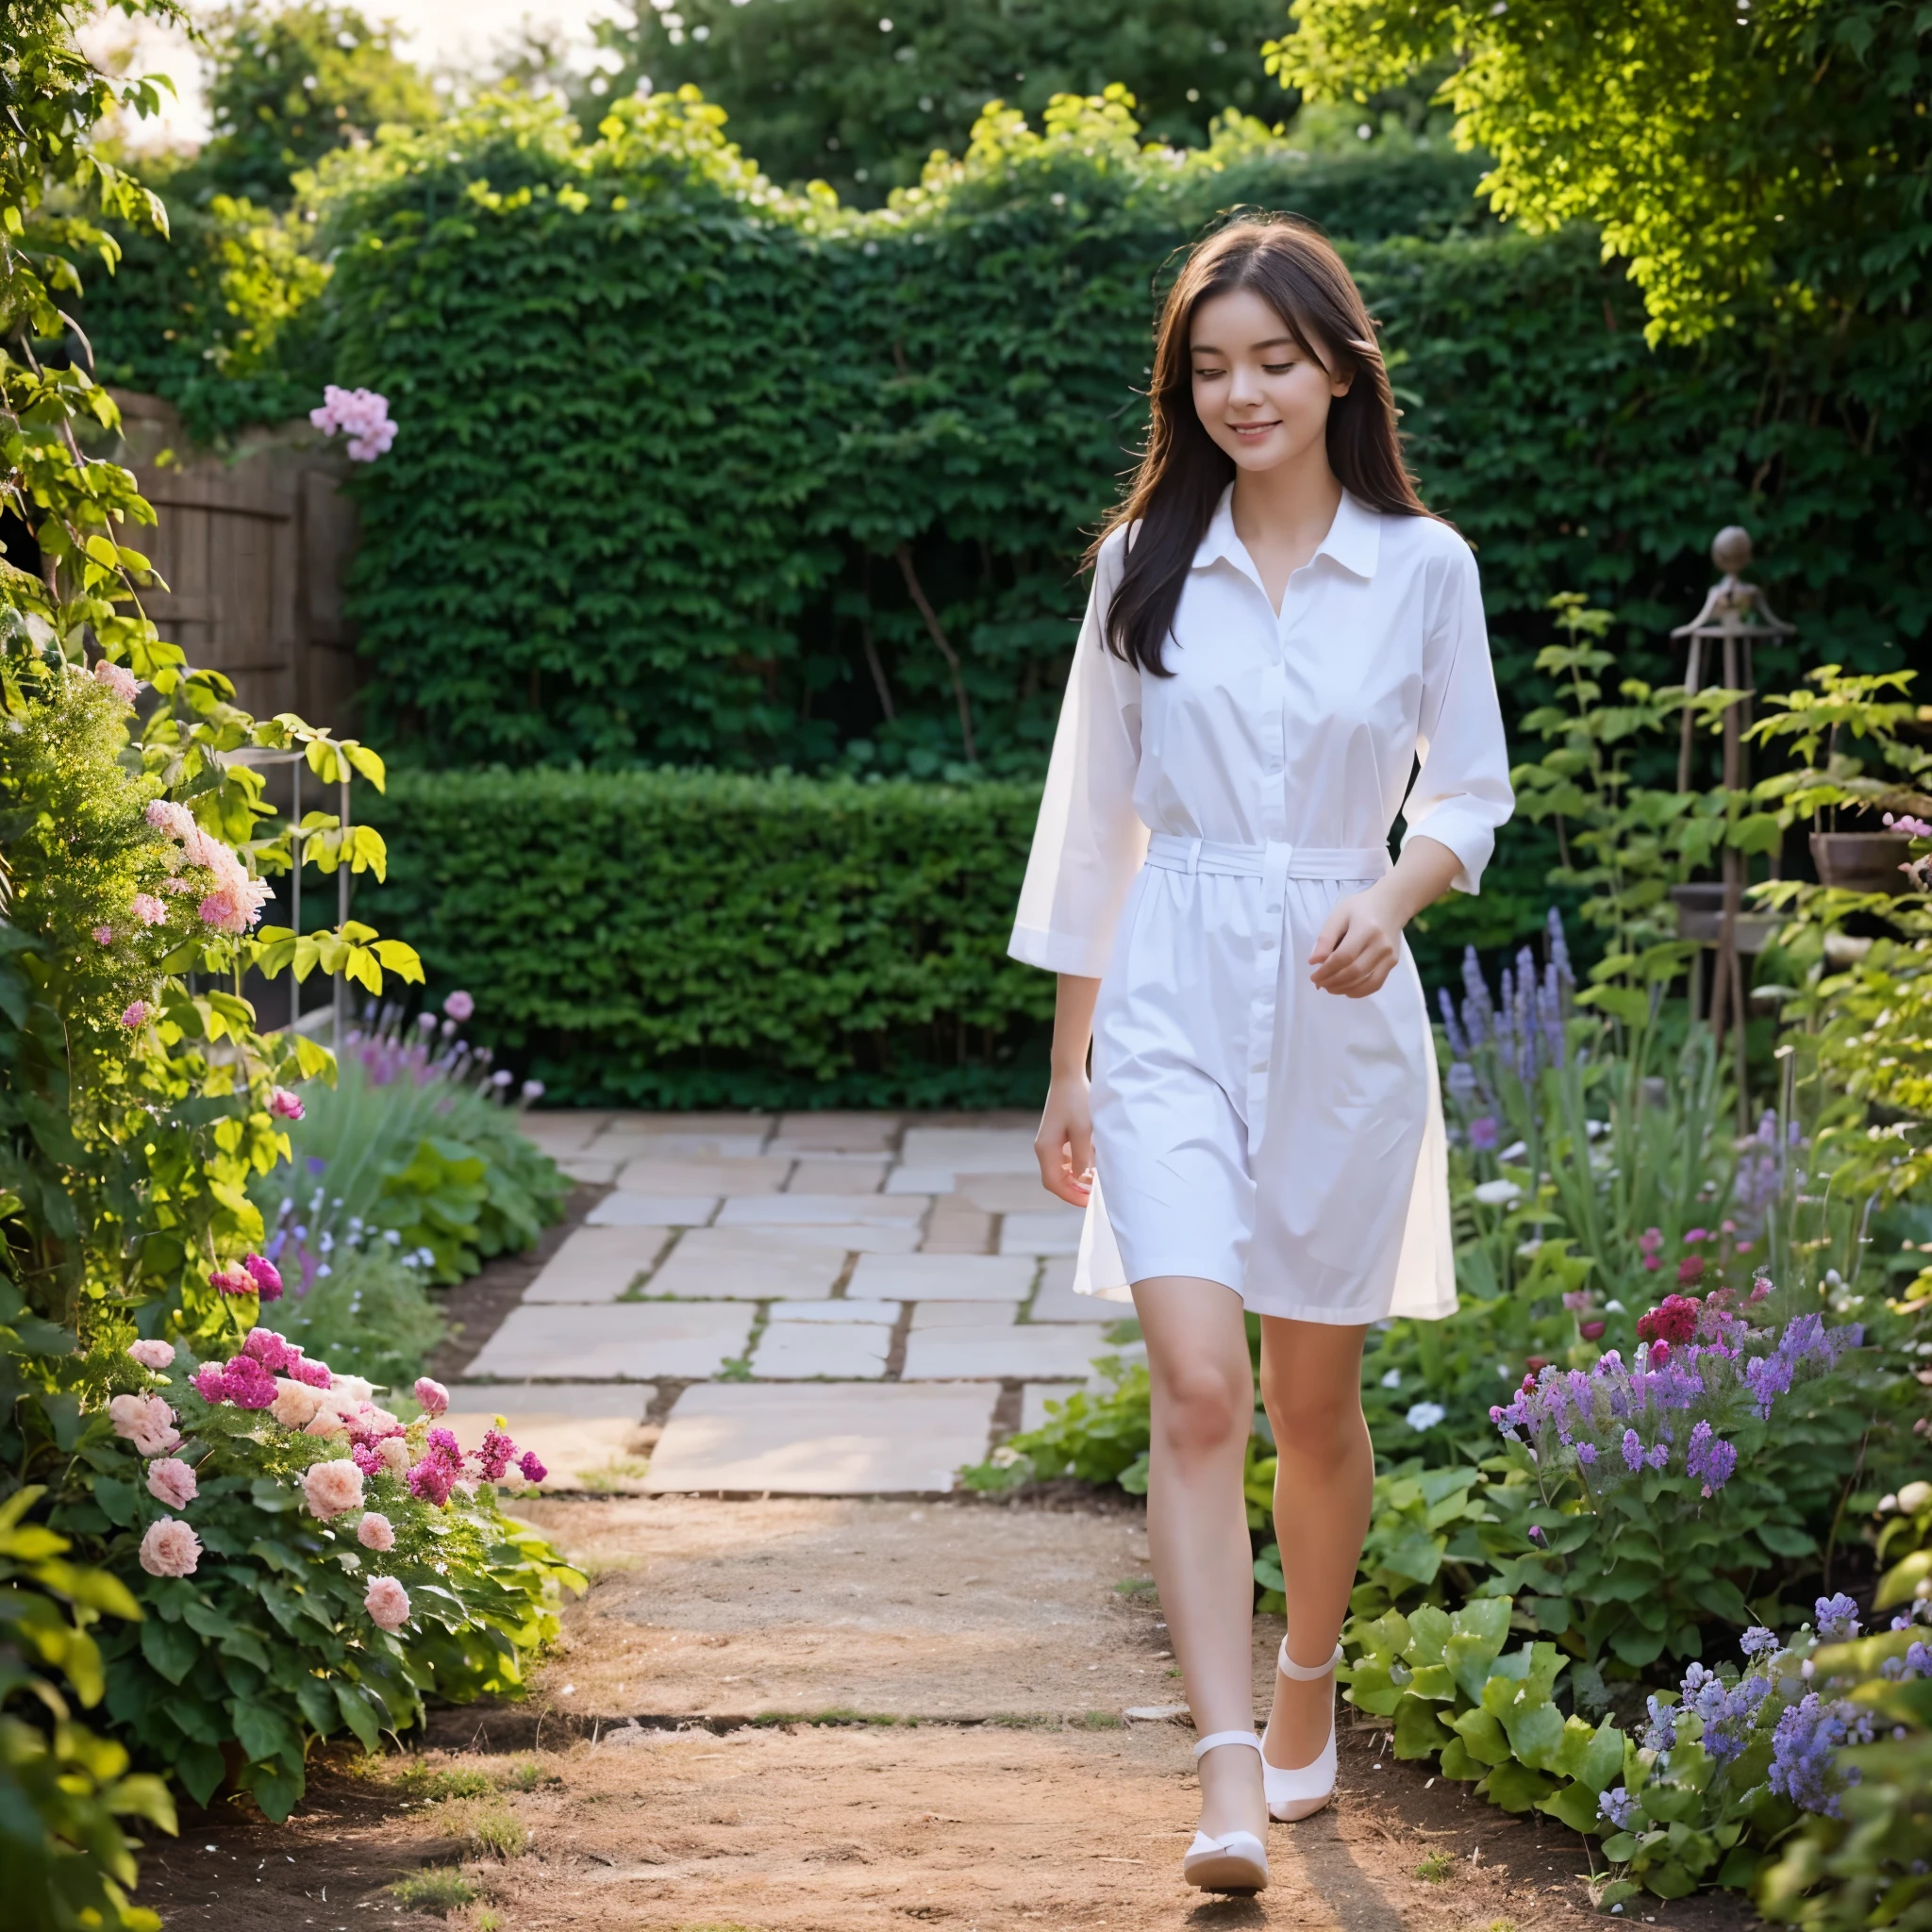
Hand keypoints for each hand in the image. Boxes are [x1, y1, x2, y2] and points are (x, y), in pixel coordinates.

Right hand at [1035, 1073, 1094, 1206]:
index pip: (1054, 1183)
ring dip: (1075, 1181)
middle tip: (1094, 1197)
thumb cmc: (1077, 1101)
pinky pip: (1063, 1160)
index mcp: (1046, 1149)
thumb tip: (1081, 1178)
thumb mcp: (1084, 1131)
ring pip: (1059, 1171)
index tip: (1090, 1202)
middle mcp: (1044, 1148)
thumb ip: (1082, 1157)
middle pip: (1055, 1180)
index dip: (1071, 1196)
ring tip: (1094, 1185)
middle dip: (1073, 1191)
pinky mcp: (1056, 1137)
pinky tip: (1091, 1168)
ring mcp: (1049, 1143)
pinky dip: (1075, 1168)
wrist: (1068, 1076)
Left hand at [1309, 883, 1403, 997]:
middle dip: (1332, 982)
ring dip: (1344, 989)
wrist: (1391, 905)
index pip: (1343, 957)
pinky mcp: (1393, 962)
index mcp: (1365, 929)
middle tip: (1319, 983)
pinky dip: (1360, 992)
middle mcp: (1380, 944)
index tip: (1314, 976)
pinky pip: (1376, 984)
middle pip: (1354, 972)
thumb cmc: (1360, 908)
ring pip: (1366, 982)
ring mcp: (1389, 955)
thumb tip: (1314, 962)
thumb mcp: (1338, 915)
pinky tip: (1347, 990)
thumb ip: (1326, 938)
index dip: (1326, 971)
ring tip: (1330, 988)